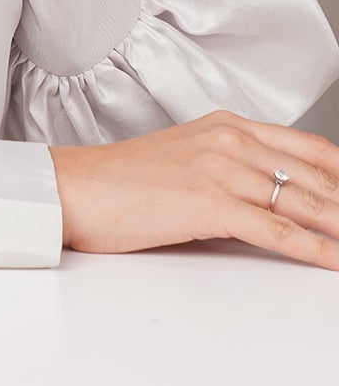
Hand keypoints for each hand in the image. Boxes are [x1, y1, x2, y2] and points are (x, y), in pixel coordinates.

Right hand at [48, 111, 338, 270]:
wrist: (74, 188)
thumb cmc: (120, 182)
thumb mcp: (186, 160)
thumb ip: (231, 170)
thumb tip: (273, 204)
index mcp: (227, 125)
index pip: (311, 148)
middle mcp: (230, 139)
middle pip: (316, 177)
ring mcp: (221, 168)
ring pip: (305, 203)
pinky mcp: (209, 201)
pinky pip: (278, 231)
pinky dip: (314, 250)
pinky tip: (333, 260)